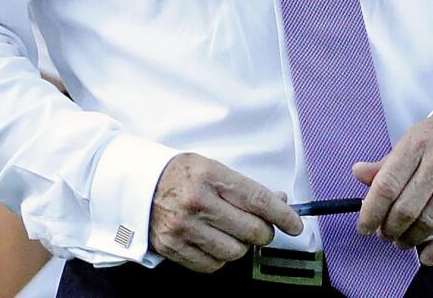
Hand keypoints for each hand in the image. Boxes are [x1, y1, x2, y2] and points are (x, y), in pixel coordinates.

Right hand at [149, 153, 303, 272]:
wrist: (137, 184)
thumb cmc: (180, 173)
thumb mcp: (212, 167)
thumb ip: (244, 187)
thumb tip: (280, 202)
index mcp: (210, 176)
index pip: (257, 200)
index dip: (283, 215)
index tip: (295, 224)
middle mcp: (197, 203)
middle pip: (251, 231)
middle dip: (264, 232)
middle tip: (261, 227)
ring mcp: (184, 228)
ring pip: (235, 252)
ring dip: (241, 246)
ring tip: (231, 232)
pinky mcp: (173, 248)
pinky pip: (212, 265)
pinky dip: (219, 257)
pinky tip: (213, 241)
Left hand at [354, 112, 432, 265]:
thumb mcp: (410, 140)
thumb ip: (385, 163)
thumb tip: (358, 173)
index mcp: (416, 144)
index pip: (387, 186)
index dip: (371, 212)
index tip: (364, 227)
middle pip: (406, 209)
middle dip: (389, 229)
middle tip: (384, 234)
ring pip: (430, 223)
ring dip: (410, 239)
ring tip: (402, 241)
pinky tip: (426, 256)